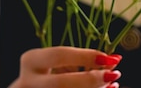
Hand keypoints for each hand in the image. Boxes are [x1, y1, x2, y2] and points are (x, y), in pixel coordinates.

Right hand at [8, 46, 122, 87]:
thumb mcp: (62, 62)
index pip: (59, 55)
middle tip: (114, 74)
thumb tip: (112, 60)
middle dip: (90, 80)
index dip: (86, 56)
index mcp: (31, 60)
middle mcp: (26, 81)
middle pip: (60, 83)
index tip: (111, 57)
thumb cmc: (52, 72)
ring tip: (111, 84)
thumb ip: (82, 60)